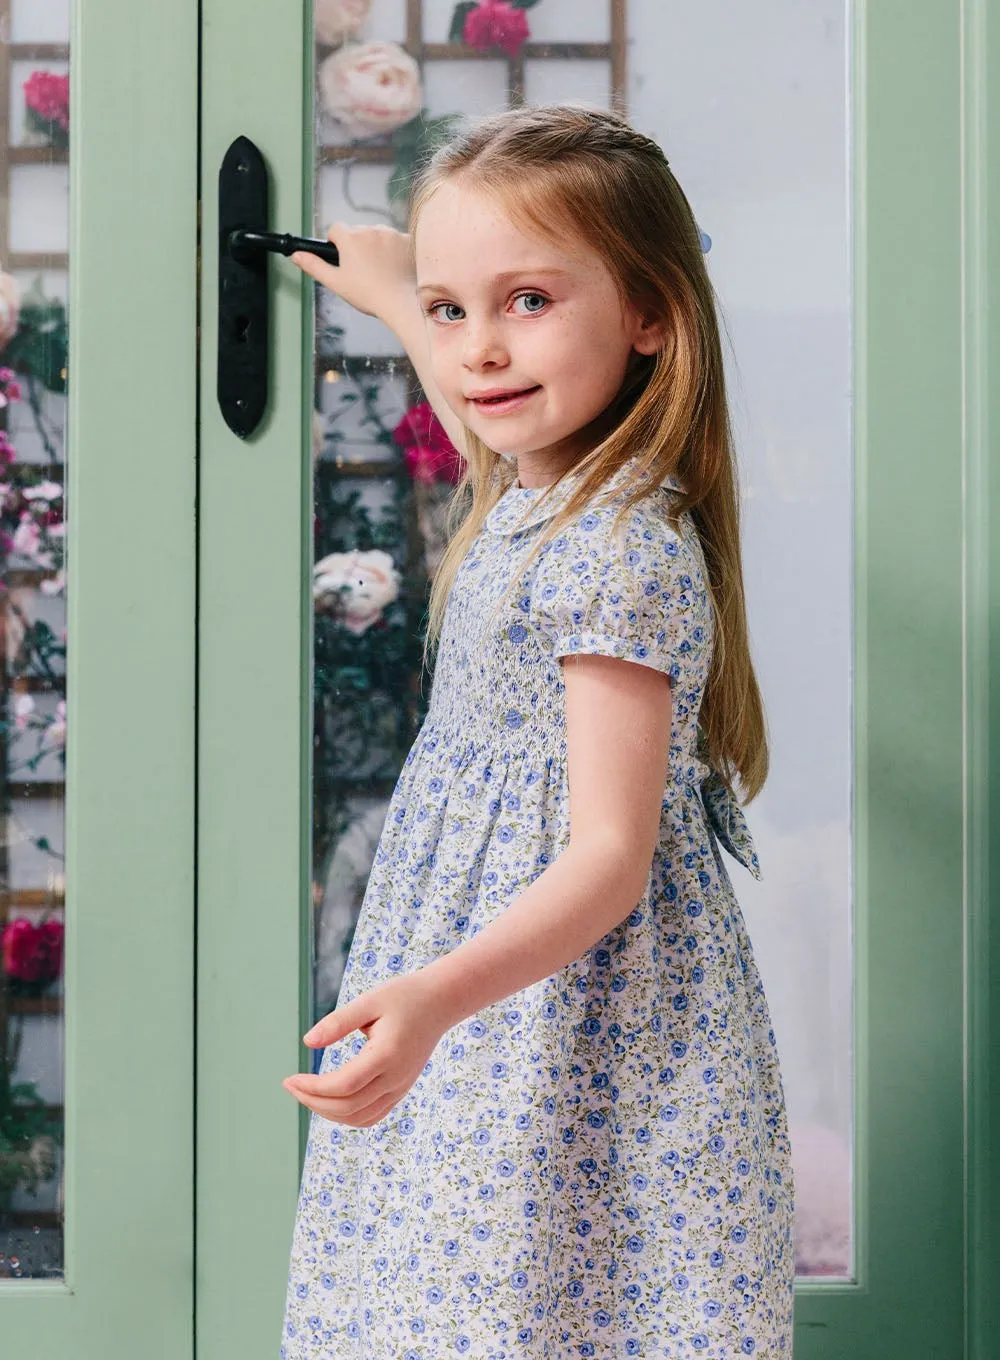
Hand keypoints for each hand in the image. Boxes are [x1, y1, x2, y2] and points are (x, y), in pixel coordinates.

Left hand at [281, 971, 449, 1127]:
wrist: (440, 1003)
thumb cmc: (403, 996)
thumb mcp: (369, 1000)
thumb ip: (338, 1022)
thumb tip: (307, 1043)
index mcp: (386, 1055)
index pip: (343, 1086)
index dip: (312, 1088)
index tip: (290, 1078)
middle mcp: (395, 1078)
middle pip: (348, 1107)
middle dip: (313, 1102)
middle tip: (290, 1085)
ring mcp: (400, 1088)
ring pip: (359, 1118)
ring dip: (328, 1113)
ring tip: (306, 1093)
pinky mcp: (401, 1090)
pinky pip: (371, 1116)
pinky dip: (347, 1116)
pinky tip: (330, 1100)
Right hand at [290, 221, 414, 325]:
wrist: (402, 302)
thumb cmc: (369, 295)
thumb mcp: (336, 282)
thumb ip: (314, 266)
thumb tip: (296, 255)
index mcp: (350, 238)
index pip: (336, 229)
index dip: (336, 244)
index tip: (343, 259)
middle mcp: (370, 229)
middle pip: (357, 232)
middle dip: (357, 247)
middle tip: (362, 272)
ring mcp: (391, 233)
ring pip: (377, 235)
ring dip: (376, 247)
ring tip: (380, 272)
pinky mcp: (408, 239)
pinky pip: (396, 240)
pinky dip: (394, 251)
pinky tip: (394, 269)